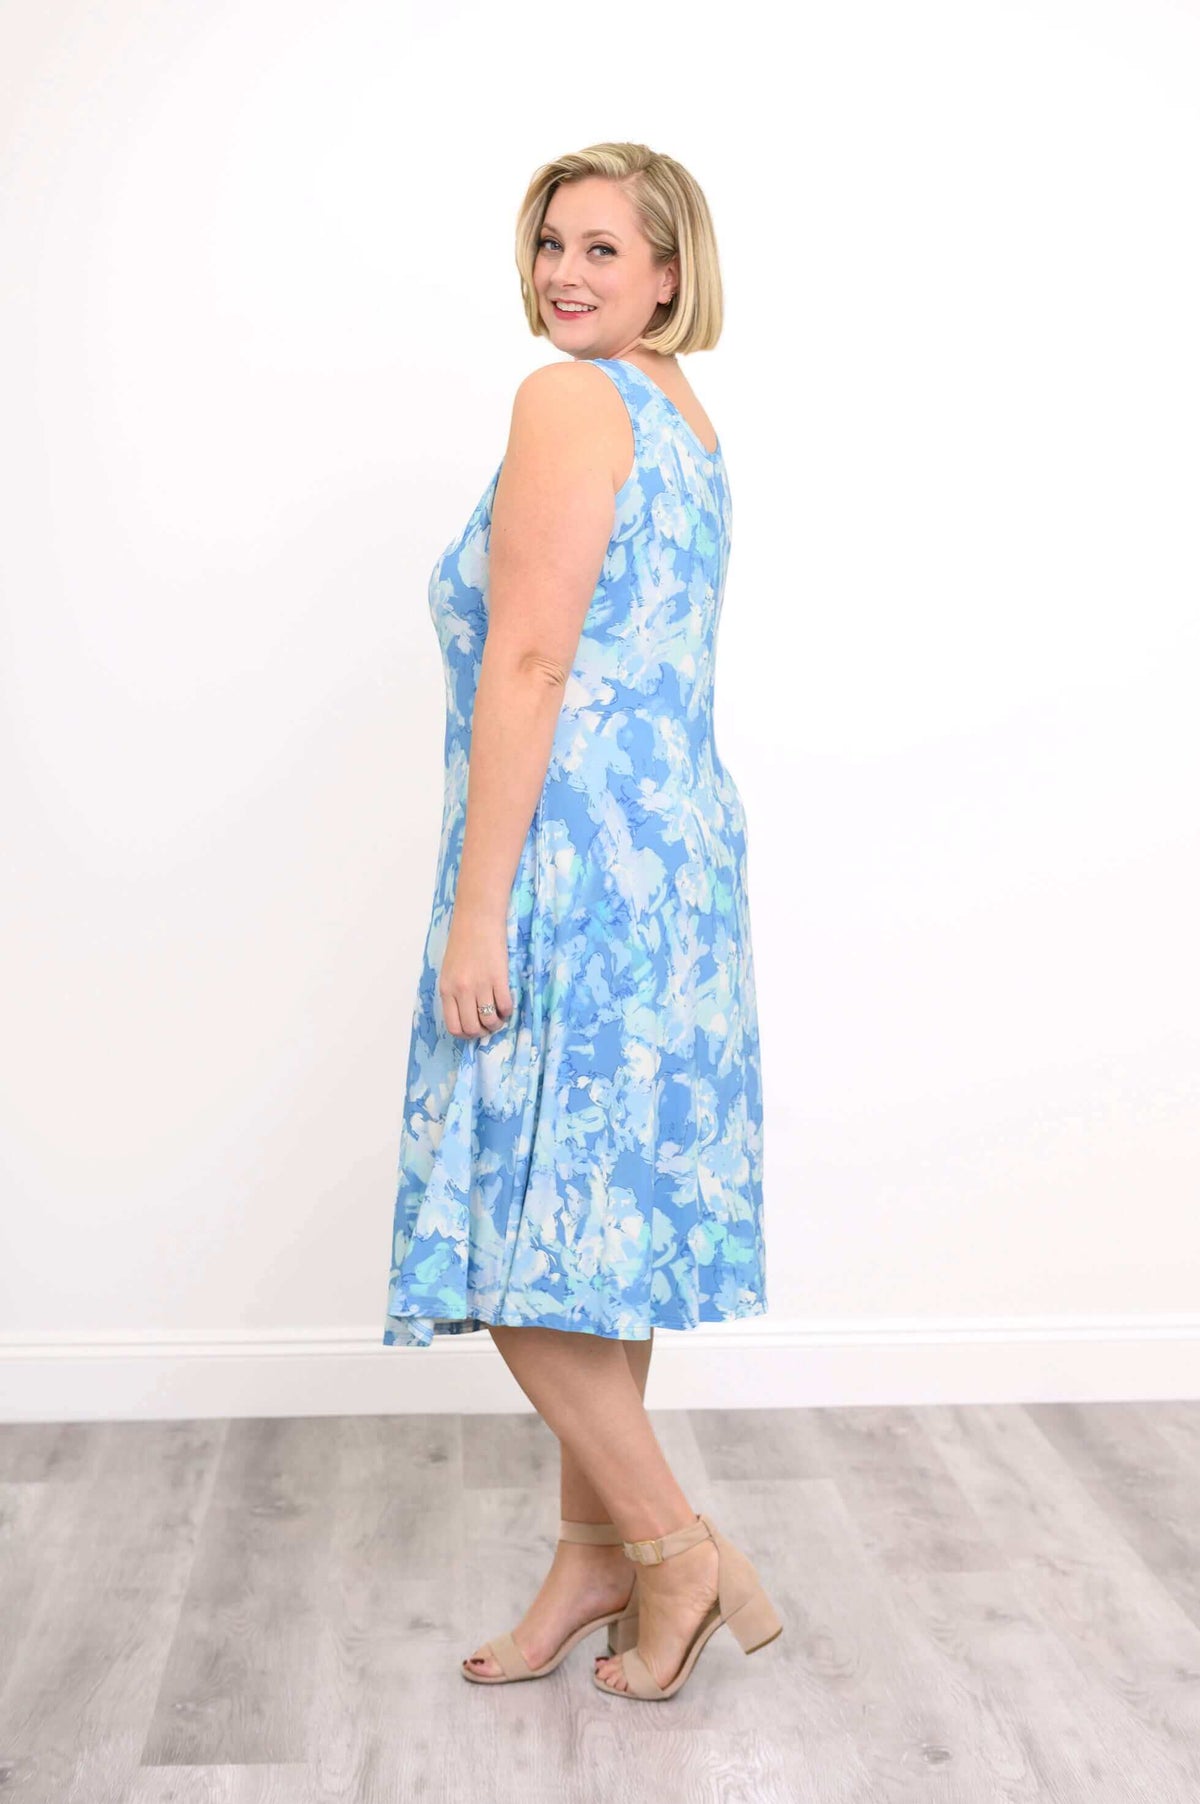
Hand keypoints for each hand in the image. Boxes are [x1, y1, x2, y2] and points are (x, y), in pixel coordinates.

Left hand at [439, 906, 514, 1039]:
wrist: (477, 918)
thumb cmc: (463, 941)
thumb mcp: (449, 970)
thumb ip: (454, 992)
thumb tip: (465, 1014)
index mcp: (446, 989)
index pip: (454, 1027)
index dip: (466, 1035)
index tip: (475, 1029)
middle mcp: (461, 991)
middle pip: (472, 1028)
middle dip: (483, 1032)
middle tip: (489, 1024)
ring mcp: (480, 985)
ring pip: (489, 1021)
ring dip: (497, 1023)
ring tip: (499, 1015)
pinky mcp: (498, 978)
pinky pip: (505, 1006)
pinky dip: (508, 1011)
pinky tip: (507, 1004)